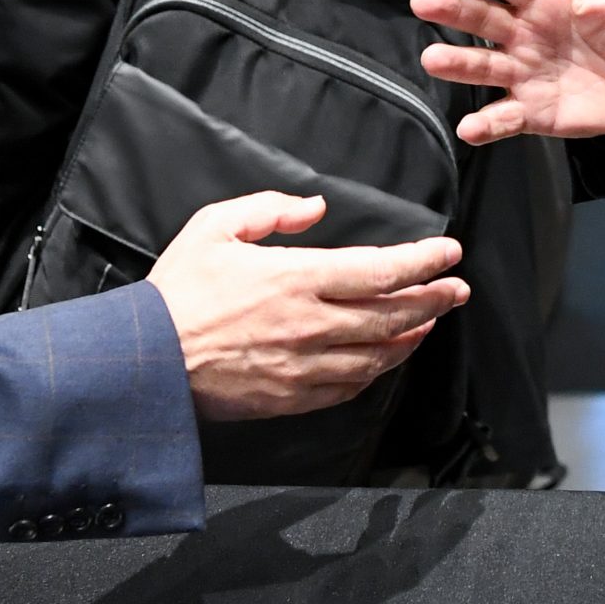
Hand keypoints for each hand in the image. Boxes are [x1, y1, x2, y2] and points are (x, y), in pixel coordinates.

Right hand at [147, 193, 467, 421]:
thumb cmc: (177, 293)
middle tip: (457, 288)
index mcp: (295, 278)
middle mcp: (311, 325)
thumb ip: (270, 209)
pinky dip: (379, 370)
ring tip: (432, 319)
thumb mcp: (214, 227)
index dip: (423, 262)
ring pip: (380, 354)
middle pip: (393, 314)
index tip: (448, 253)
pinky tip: (389, 357)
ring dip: (414, 335)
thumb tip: (315, 206)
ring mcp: (306, 366)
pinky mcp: (294, 397)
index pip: (380, 271)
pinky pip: (352, 386)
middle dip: (434, 299)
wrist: (147, 362)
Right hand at [412, 0, 604, 143]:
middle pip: (482, 16)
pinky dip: (486, 125)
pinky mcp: (532, 111)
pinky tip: (469, 129)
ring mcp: (525, 72)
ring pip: (483, 66)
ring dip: (458, 63)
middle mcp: (525, 32)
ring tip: (433, 59)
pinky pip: (505, 118)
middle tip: (423, 0)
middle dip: (453, 8)